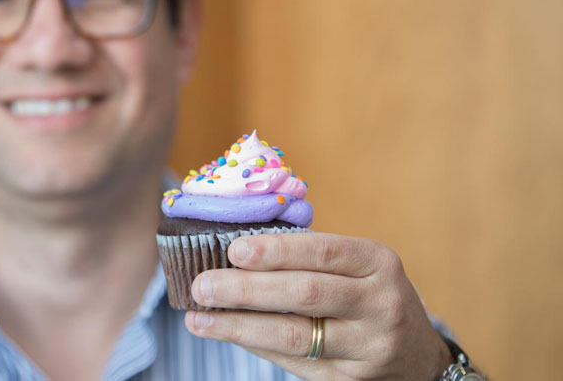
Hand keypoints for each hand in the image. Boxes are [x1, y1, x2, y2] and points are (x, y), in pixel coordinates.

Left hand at [184, 233, 451, 380]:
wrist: (415, 355)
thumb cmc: (366, 295)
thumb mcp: (357, 266)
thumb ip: (307, 256)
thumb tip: (232, 252)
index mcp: (379, 263)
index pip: (323, 251)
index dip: (276, 251)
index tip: (233, 251)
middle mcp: (380, 305)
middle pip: (304, 294)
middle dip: (246, 289)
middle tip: (202, 285)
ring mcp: (368, 348)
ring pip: (294, 336)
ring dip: (238, 326)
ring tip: (199, 317)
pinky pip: (293, 363)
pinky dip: (254, 346)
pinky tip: (225, 333)